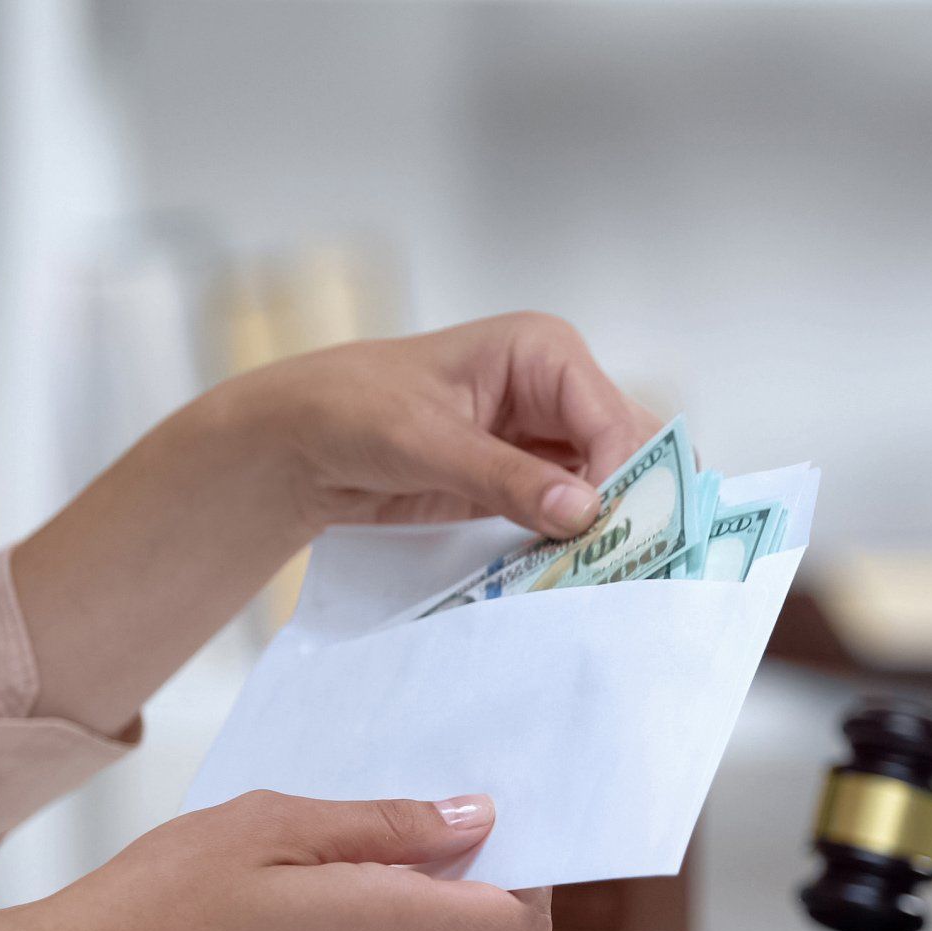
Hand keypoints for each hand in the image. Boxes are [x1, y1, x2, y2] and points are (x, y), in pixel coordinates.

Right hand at [26, 791, 551, 930]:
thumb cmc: (167, 897)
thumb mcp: (281, 823)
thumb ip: (386, 824)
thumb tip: (470, 820)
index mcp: (388, 927)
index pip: (520, 925)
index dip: (535, 872)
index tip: (509, 818)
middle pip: (478, 925)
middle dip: (474, 864)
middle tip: (422, 796)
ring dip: (420, 882)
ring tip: (354, 824)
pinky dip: (381, 904)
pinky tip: (321, 862)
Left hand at [209, 310, 664, 538]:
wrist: (302, 441)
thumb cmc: (353, 409)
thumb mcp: (427, 441)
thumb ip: (506, 477)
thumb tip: (584, 511)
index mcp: (543, 352)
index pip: (612, 417)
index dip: (624, 474)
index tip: (615, 533)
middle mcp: (556, 391)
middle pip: (625, 450)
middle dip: (629, 503)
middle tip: (630, 564)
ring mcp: (544, 439)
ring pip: (606, 487)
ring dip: (606, 530)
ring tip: (609, 577)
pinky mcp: (525, 482)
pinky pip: (569, 515)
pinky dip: (575, 544)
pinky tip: (576, 575)